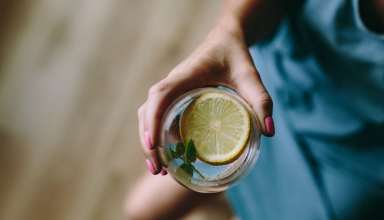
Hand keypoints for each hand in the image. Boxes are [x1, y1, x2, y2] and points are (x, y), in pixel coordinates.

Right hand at [138, 21, 273, 174]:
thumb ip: (261, 100)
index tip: (153, 146)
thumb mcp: (250, 76)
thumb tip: (269, 132)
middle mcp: (172, 82)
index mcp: (186, 76)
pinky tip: (169, 152)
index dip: (152, 121)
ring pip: (148, 114)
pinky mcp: (174, 95)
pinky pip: (158, 114)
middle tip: (158, 170)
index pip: (160, 97)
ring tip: (159, 168)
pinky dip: (157, 134)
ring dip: (149, 139)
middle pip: (148, 111)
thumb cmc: (236, 55)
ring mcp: (171, 89)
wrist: (226, 39)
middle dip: (148, 141)